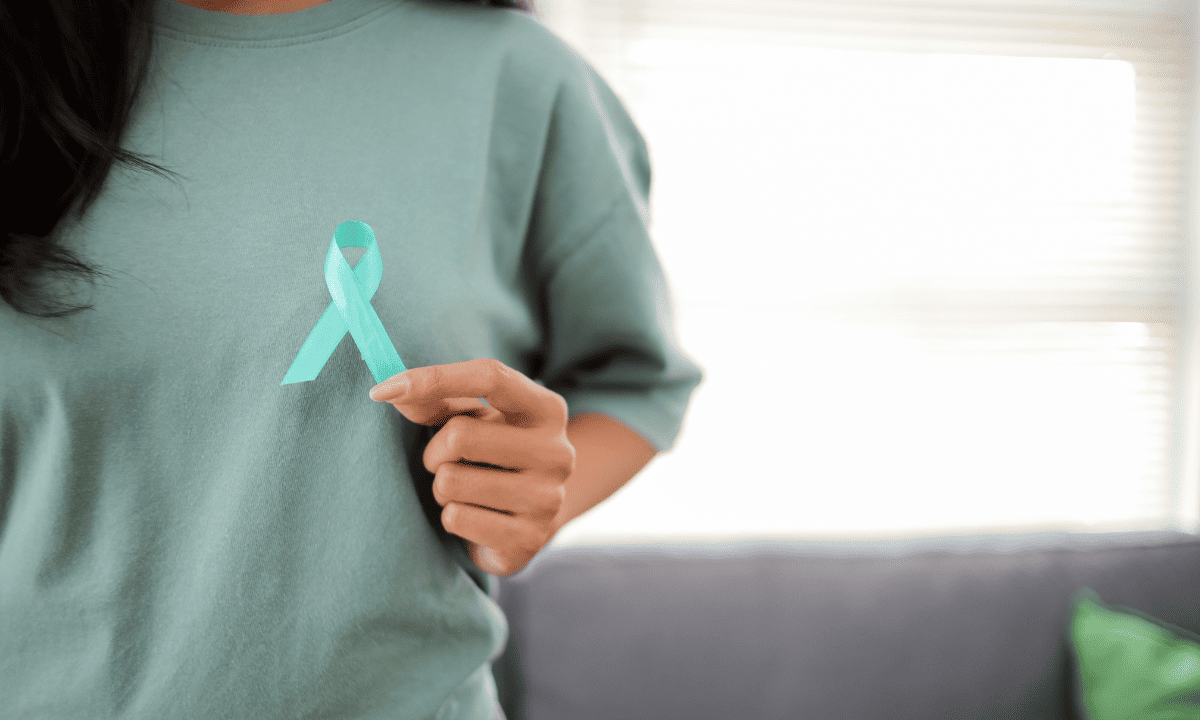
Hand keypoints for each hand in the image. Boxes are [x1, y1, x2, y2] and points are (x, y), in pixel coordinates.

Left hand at [369, 358, 575, 575]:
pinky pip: (456, 519)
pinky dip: (451, 518)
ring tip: (465, 491)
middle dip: (435, 451)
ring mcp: (547, 499)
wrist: (530, 519)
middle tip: (448, 462)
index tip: (381, 390)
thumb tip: (390, 392)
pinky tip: (474, 518)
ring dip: (442, 488)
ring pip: (450, 481)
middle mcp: (557, 452)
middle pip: (460, 435)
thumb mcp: (473, 419)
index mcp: (548, 410)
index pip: (490, 377)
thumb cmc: (491, 456)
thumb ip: (434, 400)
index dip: (433, 378)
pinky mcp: (528, 539)